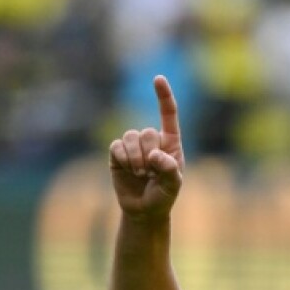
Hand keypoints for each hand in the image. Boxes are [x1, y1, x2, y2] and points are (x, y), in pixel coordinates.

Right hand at [108, 75, 184, 218]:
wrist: (144, 210)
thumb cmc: (163, 196)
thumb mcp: (173, 185)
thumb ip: (170, 169)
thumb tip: (155, 155)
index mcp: (170, 142)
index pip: (168, 114)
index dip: (163, 96)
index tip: (158, 79)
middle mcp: (151, 140)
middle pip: (147, 132)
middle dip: (148, 154)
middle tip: (150, 173)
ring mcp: (133, 146)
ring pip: (130, 137)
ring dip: (135, 158)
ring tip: (140, 173)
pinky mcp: (117, 154)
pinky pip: (116, 146)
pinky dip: (122, 159)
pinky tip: (127, 170)